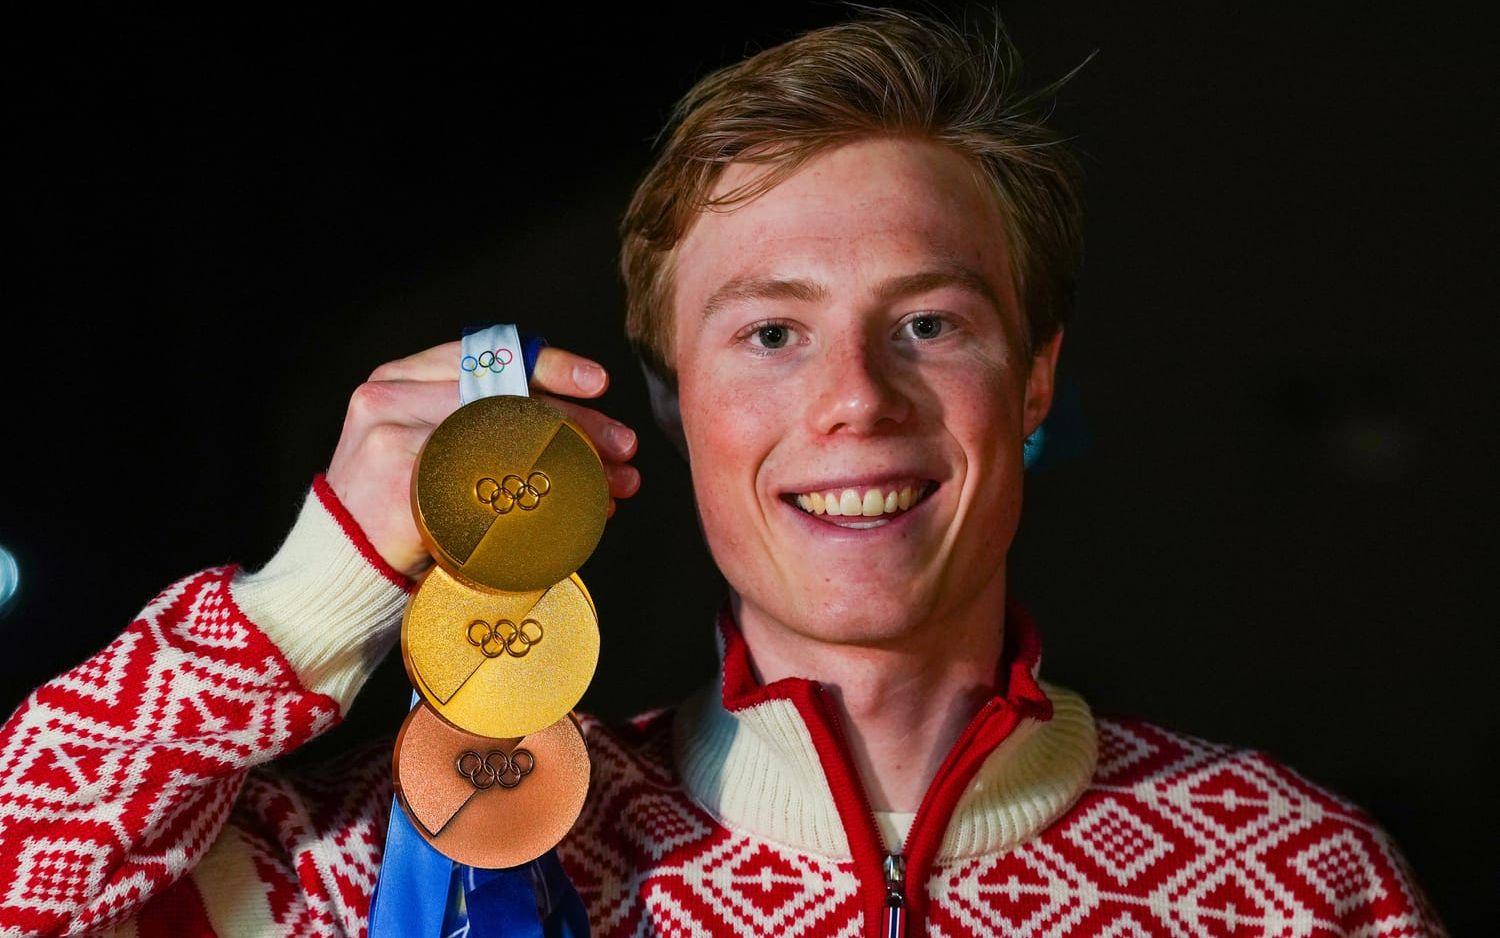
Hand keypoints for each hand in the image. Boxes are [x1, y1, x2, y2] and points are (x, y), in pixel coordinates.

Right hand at [324, 341, 640, 578]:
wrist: (336, 573)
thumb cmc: (396, 516)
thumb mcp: (430, 454)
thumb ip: (484, 429)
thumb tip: (589, 442)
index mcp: (399, 379)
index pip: (485, 356)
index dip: (549, 364)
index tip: (597, 384)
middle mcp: (390, 397)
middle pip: (506, 397)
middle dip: (577, 424)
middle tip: (623, 448)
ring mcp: (391, 436)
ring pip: (506, 438)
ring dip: (572, 465)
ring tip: (612, 488)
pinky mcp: (401, 483)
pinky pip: (490, 485)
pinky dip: (543, 501)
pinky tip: (574, 517)